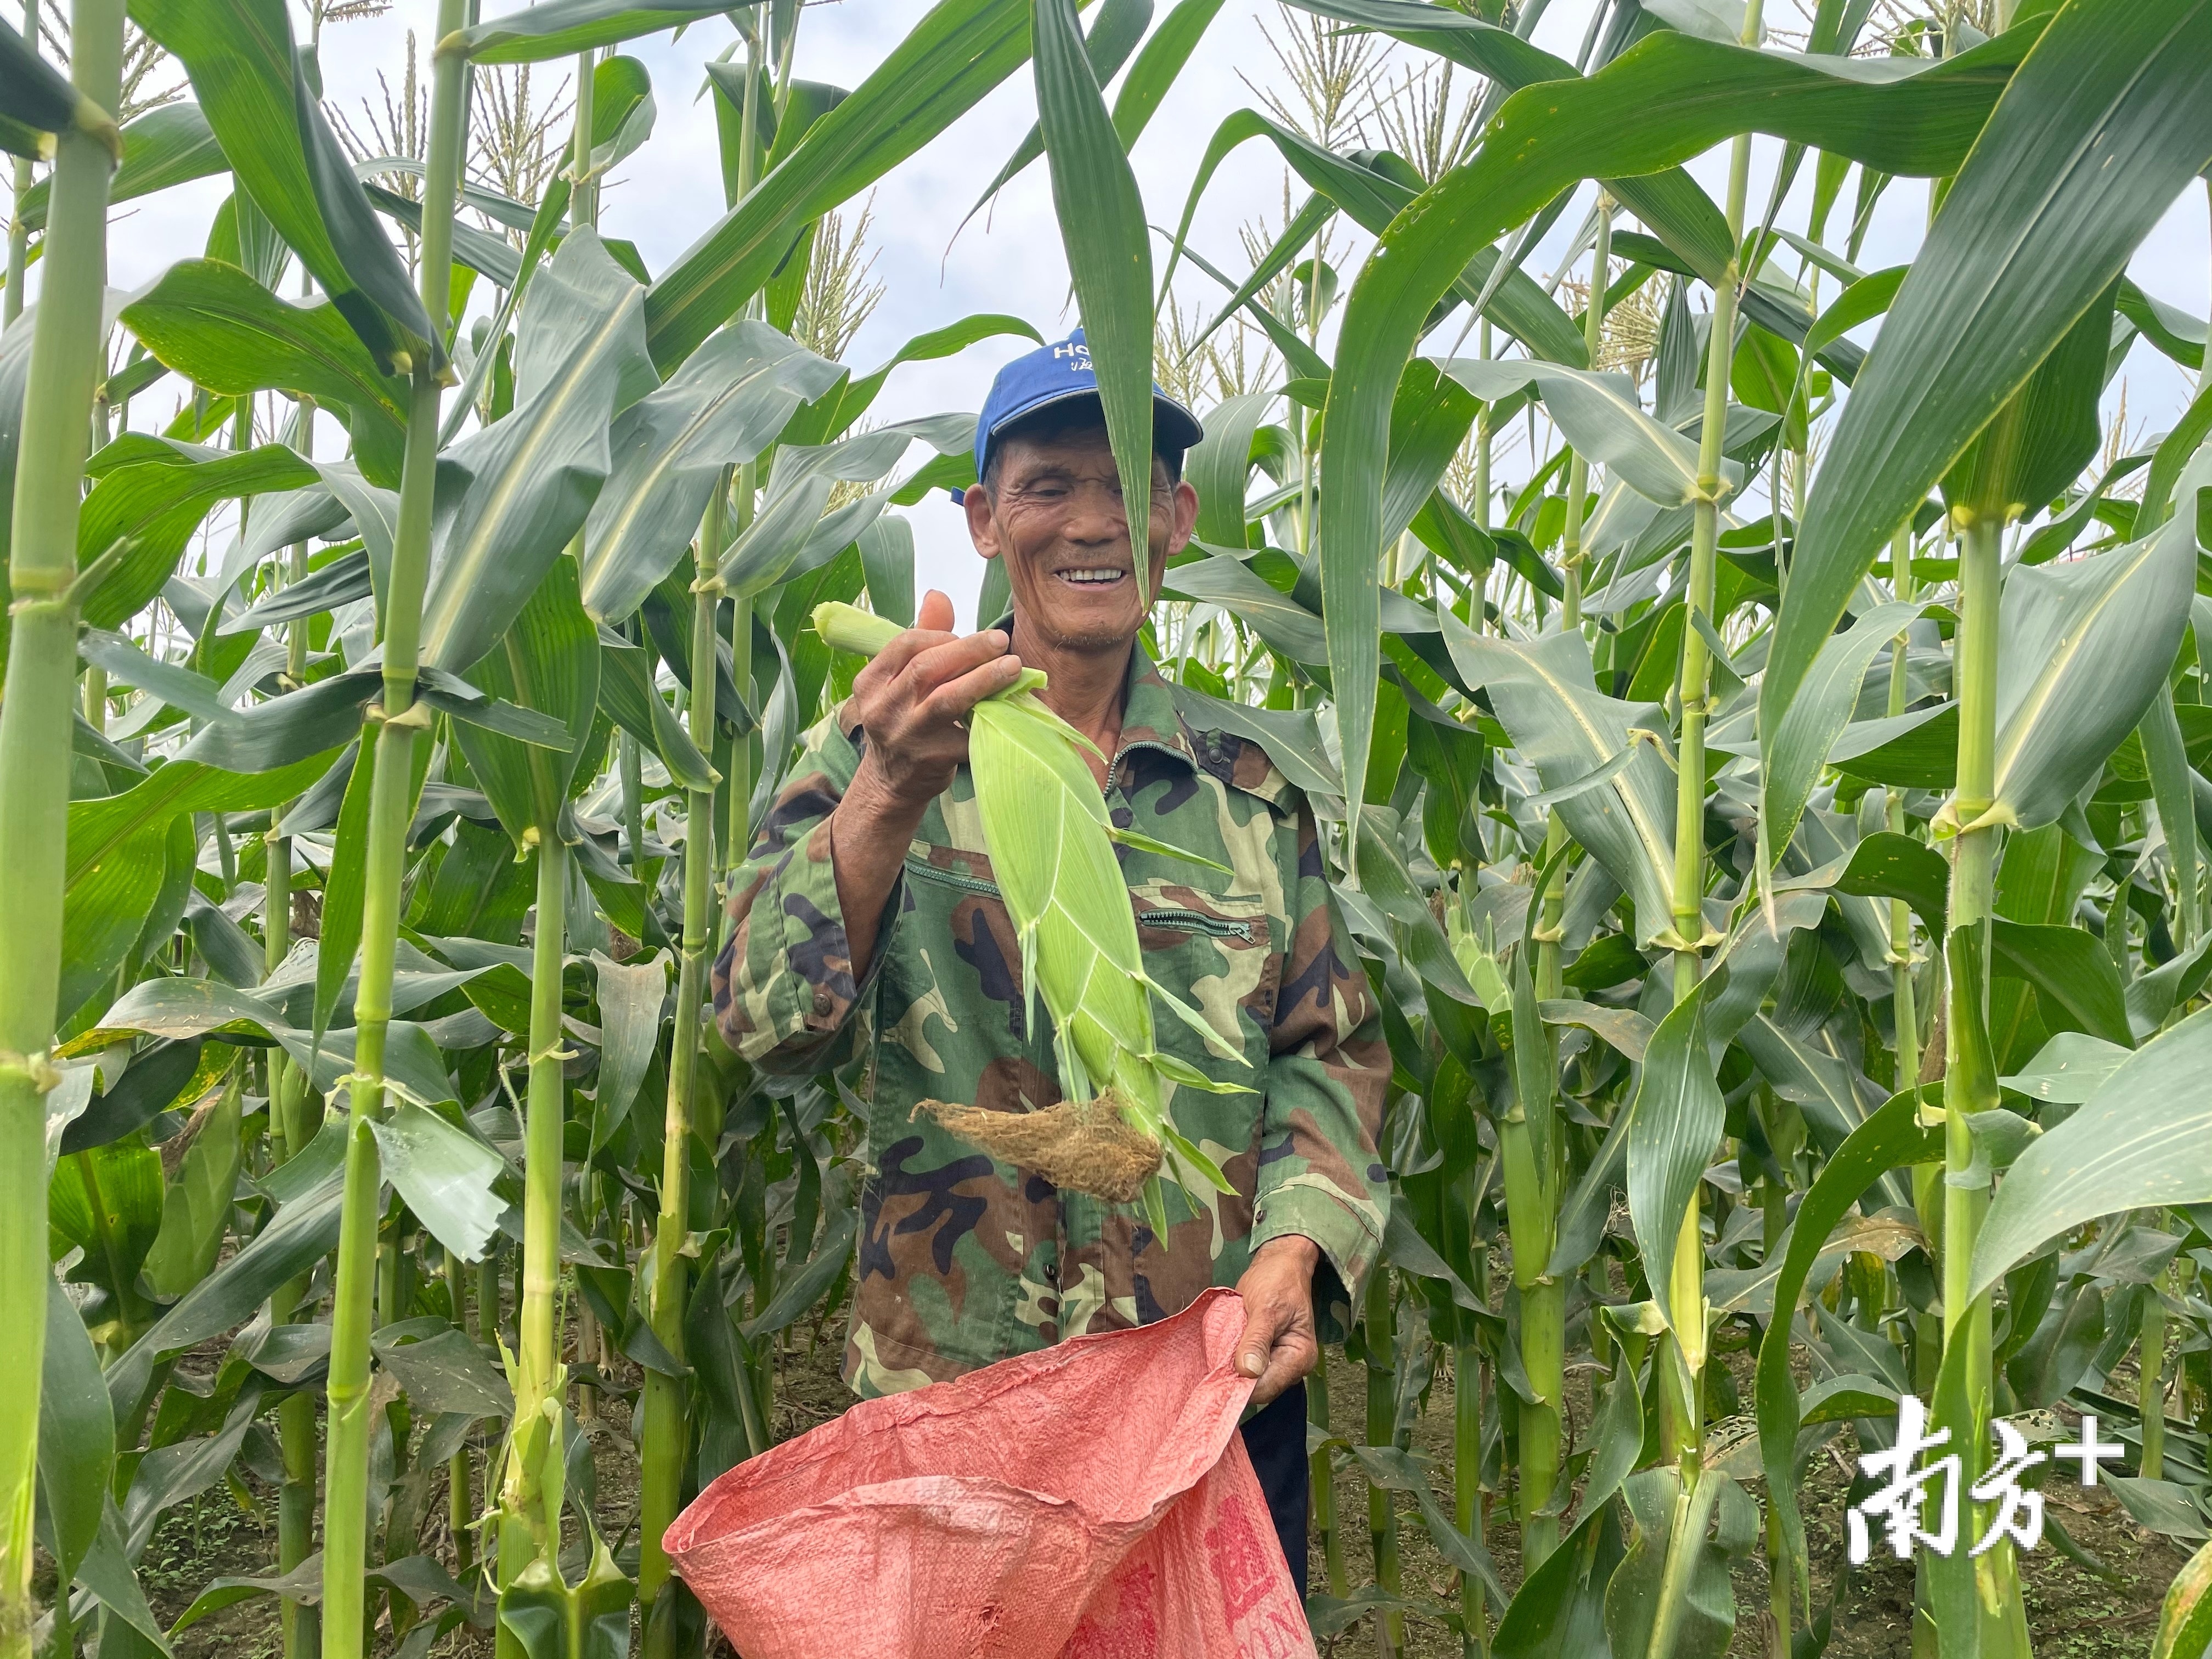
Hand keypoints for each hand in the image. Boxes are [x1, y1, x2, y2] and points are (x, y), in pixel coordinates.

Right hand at [845, 589, 1023, 815]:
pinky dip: (989, 717)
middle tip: (1000, 641)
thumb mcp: (901, 681)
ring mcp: (905, 736)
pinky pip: (966, 733)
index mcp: (870, 683)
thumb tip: (938, 595)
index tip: (967, 637)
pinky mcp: (930, 760)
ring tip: (1012, 667)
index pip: (905, 644)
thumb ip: (920, 639)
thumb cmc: (905, 721)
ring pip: (946, 699)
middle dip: (969, 649)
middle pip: (927, 667)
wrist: (892, 783)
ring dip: (983, 678)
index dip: (941, 635)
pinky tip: (1010, 707)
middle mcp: (881, 709)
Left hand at [1232, 1236, 1321, 1407]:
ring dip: (1232, 1367)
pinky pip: (1245, 1368)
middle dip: (1235, 1375)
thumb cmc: (1278, 1281)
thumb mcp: (1266, 1307)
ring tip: (1221, 1347)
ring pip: (1248, 1379)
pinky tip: (1224, 1347)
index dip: (1241, 1384)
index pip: (1267, 1387)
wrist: (1279, 1264)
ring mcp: (1278, 1363)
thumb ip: (1257, 1339)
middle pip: (1257, 1388)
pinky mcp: (1265, 1357)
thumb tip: (1248, 1371)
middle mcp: (1291, 1367)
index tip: (1217, 1373)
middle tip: (1215, 1355)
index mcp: (1300, 1357)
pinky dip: (1232, 1360)